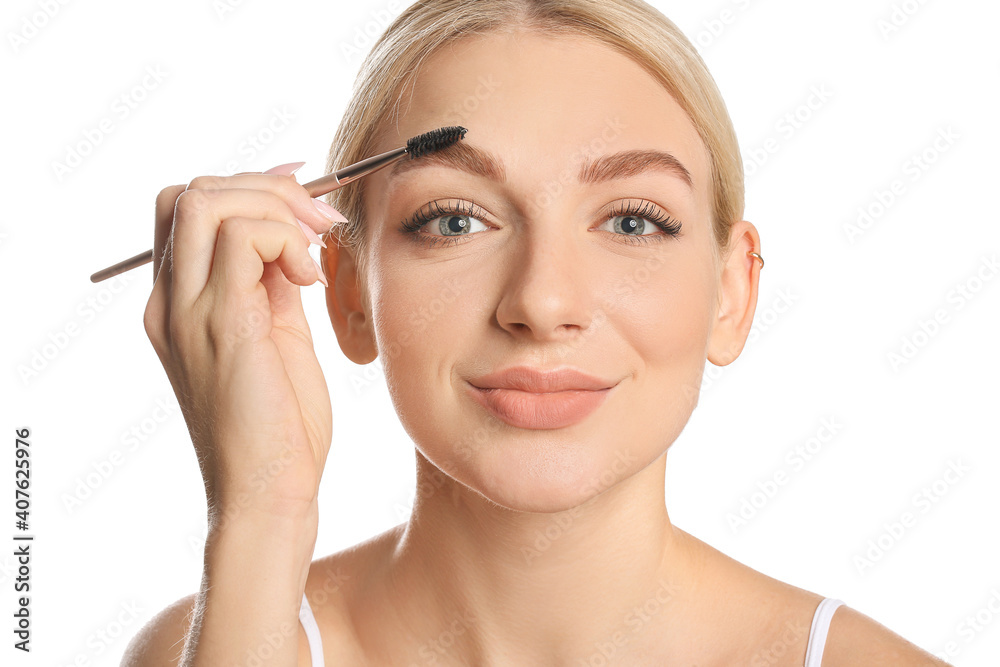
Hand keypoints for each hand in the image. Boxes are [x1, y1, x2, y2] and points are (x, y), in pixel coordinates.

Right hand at [142, 164, 337, 523]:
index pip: (191, 210)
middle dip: (267, 188)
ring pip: (208, 200)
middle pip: (193, 192)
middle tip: (319, 226)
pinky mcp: (220, 324)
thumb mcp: (276, 339)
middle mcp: (170, 302)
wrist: (268, 494)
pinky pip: (241, 238)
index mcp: (179, 304)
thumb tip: (292, 236)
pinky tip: (309, 277)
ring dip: (276, 207)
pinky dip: (285, 239)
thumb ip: (272, 285)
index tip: (307, 209)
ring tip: (314, 249)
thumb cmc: (280, 426)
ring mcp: (187, 312)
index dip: (251, 190)